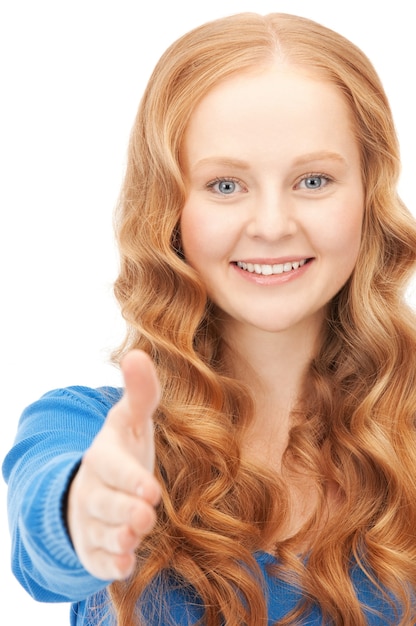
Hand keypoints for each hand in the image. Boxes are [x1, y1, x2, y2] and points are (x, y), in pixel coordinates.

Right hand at [66, 350, 161, 579]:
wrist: (96, 486)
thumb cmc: (121, 450)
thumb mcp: (131, 421)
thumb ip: (141, 393)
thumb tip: (139, 353)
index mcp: (104, 457)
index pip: (114, 468)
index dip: (130, 479)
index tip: (152, 491)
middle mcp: (94, 490)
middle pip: (105, 504)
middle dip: (124, 510)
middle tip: (146, 516)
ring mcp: (92, 521)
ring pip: (102, 532)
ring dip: (119, 537)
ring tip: (138, 534)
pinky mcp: (94, 547)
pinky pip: (99, 559)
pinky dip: (111, 563)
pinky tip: (126, 564)